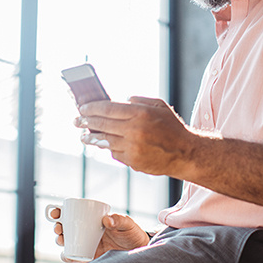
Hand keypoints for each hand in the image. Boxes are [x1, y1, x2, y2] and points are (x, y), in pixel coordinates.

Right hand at [49, 208, 149, 261]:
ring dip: (59, 240)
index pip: (73, 212)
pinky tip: (66, 254)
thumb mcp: (127, 224)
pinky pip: (74, 255)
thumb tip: (106, 220)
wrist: (138, 250)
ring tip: (61, 240)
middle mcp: (86, 229)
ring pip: (67, 240)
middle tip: (59, 228)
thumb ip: (119, 220)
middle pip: (65, 226)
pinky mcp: (89, 255)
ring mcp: (86, 242)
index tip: (56, 212)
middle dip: (57, 226)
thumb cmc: (132, 232)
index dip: (60, 211)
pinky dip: (67, 255)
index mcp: (92, 218)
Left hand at [75, 97, 200, 176]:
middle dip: (86, 122)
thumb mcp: (159, 106)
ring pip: (105, 141)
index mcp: (140, 113)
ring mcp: (132, 147)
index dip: (92, 108)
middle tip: (77, 121)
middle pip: (102, 125)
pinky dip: (109, 148)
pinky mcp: (133, 161)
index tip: (82, 108)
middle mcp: (134, 130)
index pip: (107, 108)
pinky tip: (106, 145)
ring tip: (84, 136)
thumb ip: (139, 101)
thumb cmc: (172, 128)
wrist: (185, 153)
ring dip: (92, 138)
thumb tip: (120, 101)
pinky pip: (115, 153)